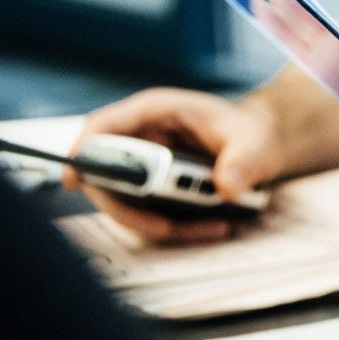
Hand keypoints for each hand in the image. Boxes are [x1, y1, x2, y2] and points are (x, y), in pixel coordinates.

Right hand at [64, 89, 283, 242]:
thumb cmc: (252, 133)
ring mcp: (146, 167)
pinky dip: (177, 227)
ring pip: (127, 202)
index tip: (73, 178)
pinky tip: (213, 226)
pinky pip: (151, 214)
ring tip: (211, 226)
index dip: (82, 151)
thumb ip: (243, 162)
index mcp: (156, 112)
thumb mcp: (254, 143)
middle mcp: (143, 138)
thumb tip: (227, 187)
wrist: (265, 145)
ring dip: (158, 223)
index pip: (104, 127)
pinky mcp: (157, 191)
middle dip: (127, 206)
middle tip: (163, 227)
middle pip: (106, 174)